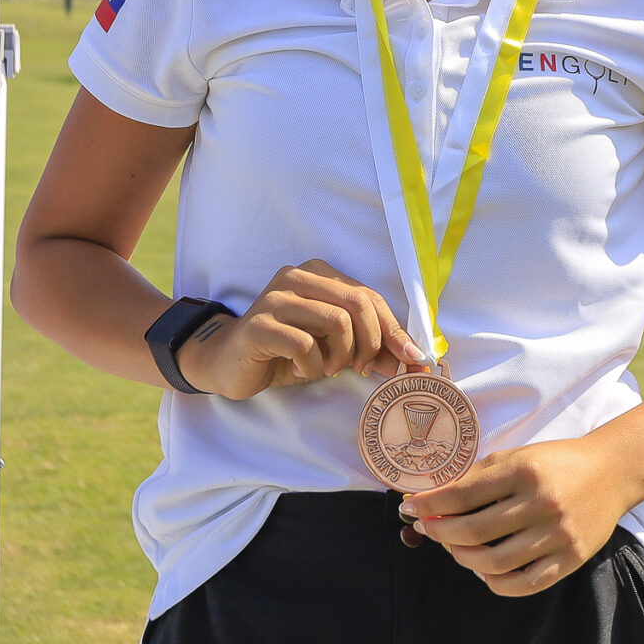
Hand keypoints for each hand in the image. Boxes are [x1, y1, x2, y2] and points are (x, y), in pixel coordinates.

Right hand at [180, 260, 428, 400]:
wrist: (230, 363)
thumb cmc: (286, 353)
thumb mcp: (333, 348)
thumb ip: (368, 347)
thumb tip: (413, 359)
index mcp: (318, 274)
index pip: (370, 297)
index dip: (395, 330)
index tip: (412, 360)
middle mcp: (297, 277)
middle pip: (358, 304)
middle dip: (372, 343)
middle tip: (362, 369)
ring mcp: (276, 298)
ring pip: (337, 321)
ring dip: (341, 356)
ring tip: (328, 369)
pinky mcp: (260, 325)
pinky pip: (305, 345)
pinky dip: (312, 366)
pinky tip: (300, 369)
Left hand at [401, 436, 638, 596]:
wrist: (612, 472)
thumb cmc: (556, 462)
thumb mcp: (518, 457)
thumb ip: (478, 476)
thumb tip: (434, 497)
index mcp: (524, 472)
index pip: (463, 495)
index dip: (430, 504)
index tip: (410, 508)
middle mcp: (541, 504)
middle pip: (474, 531)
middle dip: (440, 531)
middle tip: (427, 528)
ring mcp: (557, 535)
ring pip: (494, 562)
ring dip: (464, 558)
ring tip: (454, 548)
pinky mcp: (571, 559)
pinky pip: (525, 584)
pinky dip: (496, 582)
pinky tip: (484, 571)